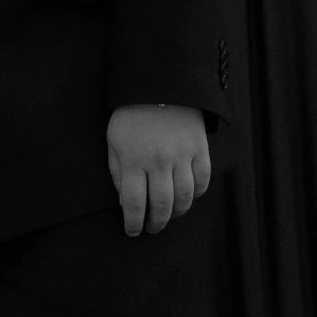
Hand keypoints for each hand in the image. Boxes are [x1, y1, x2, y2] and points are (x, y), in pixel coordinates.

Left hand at [106, 103, 210, 235]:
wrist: (159, 85)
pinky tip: (187, 196)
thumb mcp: (113, 142)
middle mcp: (159, 161)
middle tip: (151, 228)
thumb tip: (126, 202)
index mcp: (133, 160)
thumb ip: (118, 173)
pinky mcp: (200, 149)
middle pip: (162, 206)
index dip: (133, 223)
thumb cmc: (130, 115)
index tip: (132, 231)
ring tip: (169, 216)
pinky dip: (196, 194)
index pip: (134, 203)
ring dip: (177, 213)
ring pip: (185, 198)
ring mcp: (182, 155)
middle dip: (156, 223)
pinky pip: (203, 180)